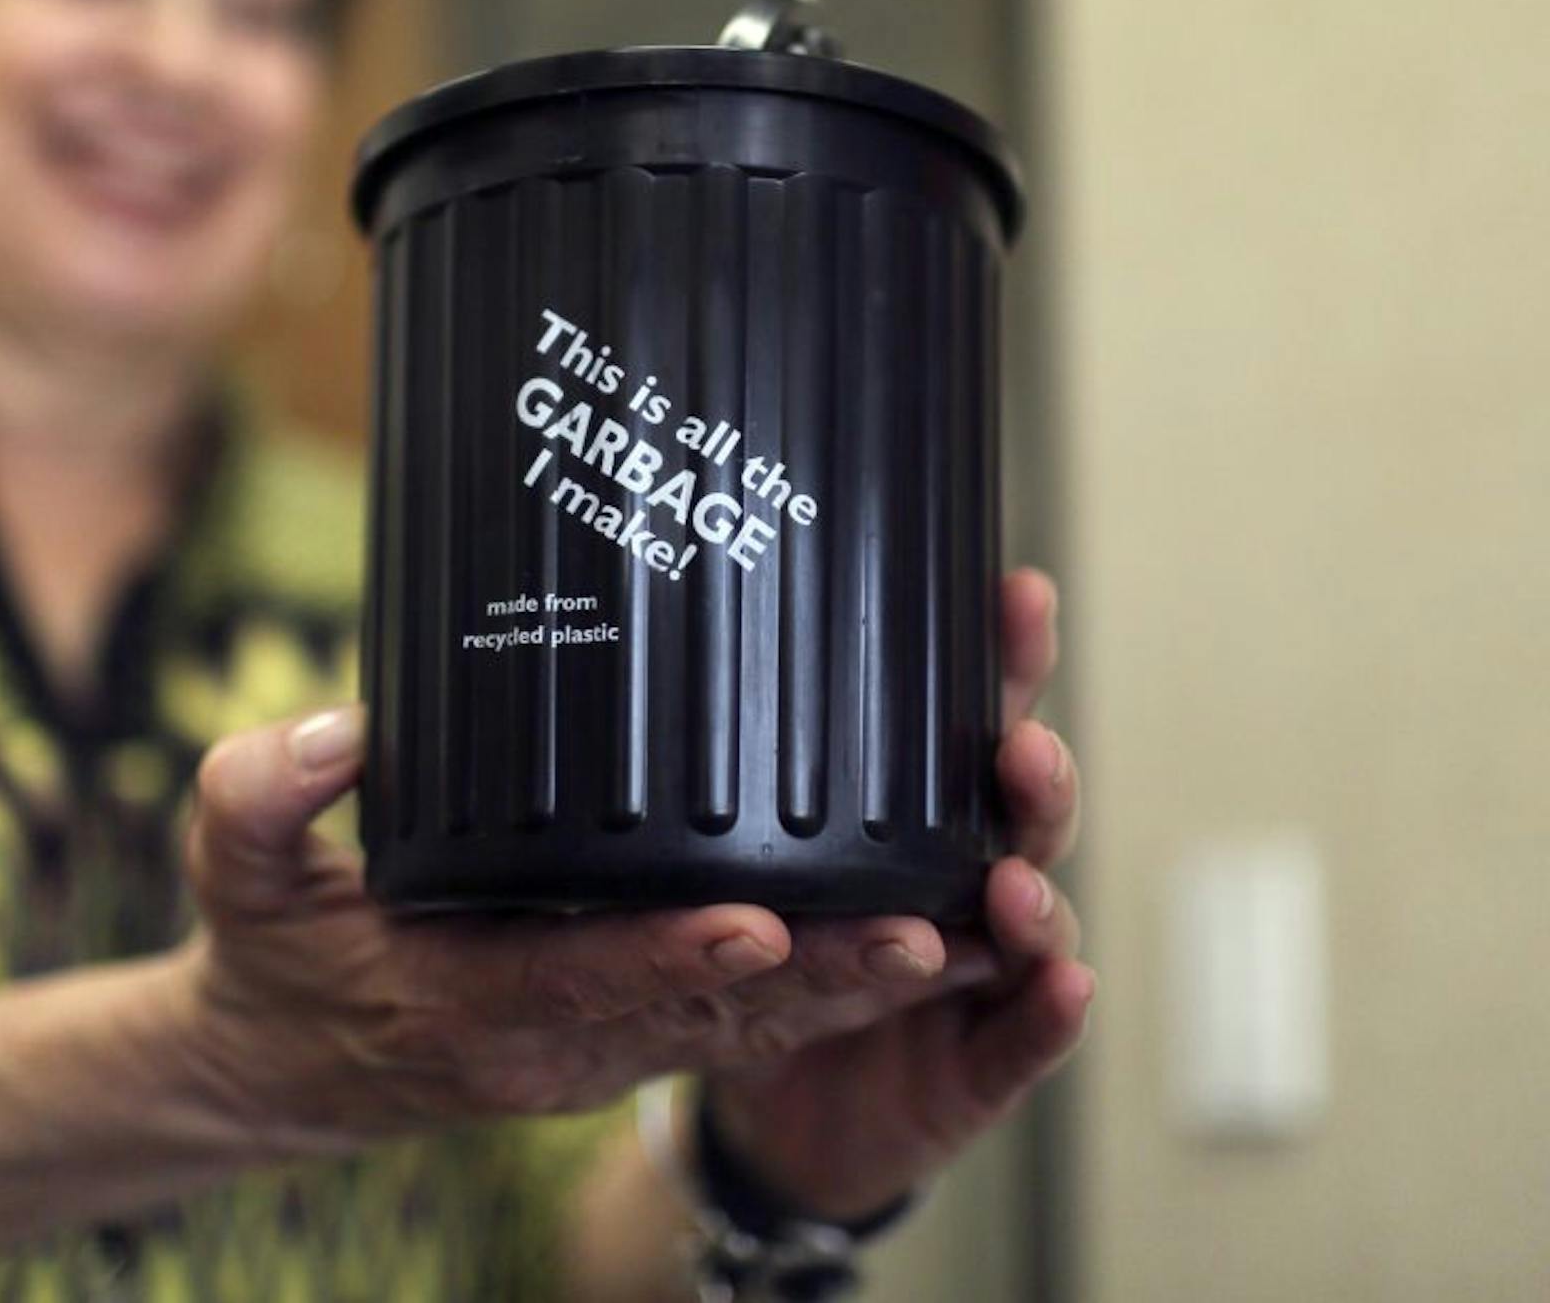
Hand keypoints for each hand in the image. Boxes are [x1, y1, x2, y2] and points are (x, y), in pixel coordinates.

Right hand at [173, 705, 1013, 1157]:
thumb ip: (262, 791)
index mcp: (465, 999)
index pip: (588, 975)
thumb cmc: (268, 951)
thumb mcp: (228, 863)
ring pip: (743, 1029)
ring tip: (965, 943)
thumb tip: (340, 728)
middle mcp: (550, 1043)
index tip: (763, 914)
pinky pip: (735, 1025)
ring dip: (850, 994)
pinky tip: (906, 951)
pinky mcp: (619, 1038)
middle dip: (823, 980)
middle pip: (706, 1014)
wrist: (279, 1064)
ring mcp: (594, 1052)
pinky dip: (823, 997)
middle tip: (934, 934)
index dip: (677, 950)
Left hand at [697, 567, 1094, 1222]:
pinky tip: (1063, 986)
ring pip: (1028, 923)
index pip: (958, 732)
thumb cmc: (756, 977)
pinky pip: (1020, 1042)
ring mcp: (982, 980)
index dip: (998, 666)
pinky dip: (1046, 1015)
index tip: (1014, 595)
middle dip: (1027, 778)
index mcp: (906, 831)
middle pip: (1014, 815)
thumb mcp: (722, 877)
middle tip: (1021, 748)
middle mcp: (960, 890)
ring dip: (1034, 895)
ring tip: (1015, 881)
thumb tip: (655, 656)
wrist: (771, 1123)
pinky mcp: (978, 1070)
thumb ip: (705, 796)